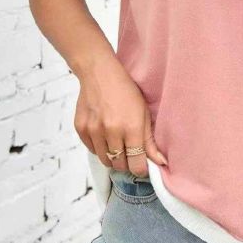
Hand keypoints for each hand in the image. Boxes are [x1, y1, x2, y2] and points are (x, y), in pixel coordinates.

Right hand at [73, 55, 167, 176]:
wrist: (99, 73)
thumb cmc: (126, 90)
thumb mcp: (144, 113)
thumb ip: (150, 141)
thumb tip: (161, 162)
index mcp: (131, 128)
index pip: (136, 164)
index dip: (140, 169)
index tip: (142, 166)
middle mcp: (111, 132)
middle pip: (120, 165)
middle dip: (127, 163)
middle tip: (130, 153)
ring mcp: (94, 131)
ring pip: (105, 160)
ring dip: (113, 157)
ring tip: (118, 143)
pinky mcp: (81, 129)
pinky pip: (92, 150)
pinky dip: (100, 148)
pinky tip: (105, 135)